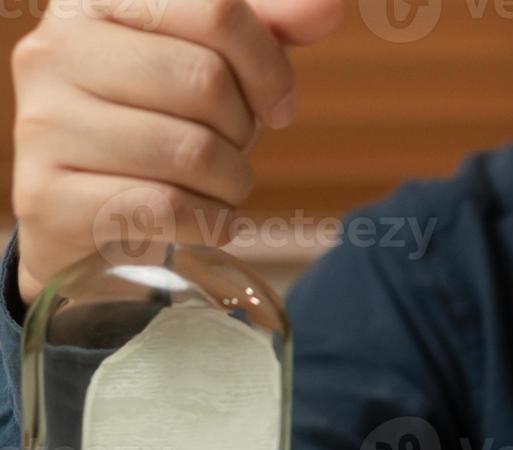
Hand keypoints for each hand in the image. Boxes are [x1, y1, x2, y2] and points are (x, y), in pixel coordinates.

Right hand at [10, 0, 340, 304]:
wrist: (86, 213)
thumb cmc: (161, 121)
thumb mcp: (217, 61)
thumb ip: (269, 25)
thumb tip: (327, 6)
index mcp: (95, 0)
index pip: (217, 11)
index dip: (267, 66)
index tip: (275, 104)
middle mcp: (54, 50)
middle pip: (205, 82)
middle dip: (243, 129)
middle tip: (230, 146)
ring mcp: (44, 124)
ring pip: (190, 151)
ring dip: (230, 182)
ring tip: (212, 184)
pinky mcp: (48, 198)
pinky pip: (166, 208)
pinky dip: (207, 222)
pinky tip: (200, 218)